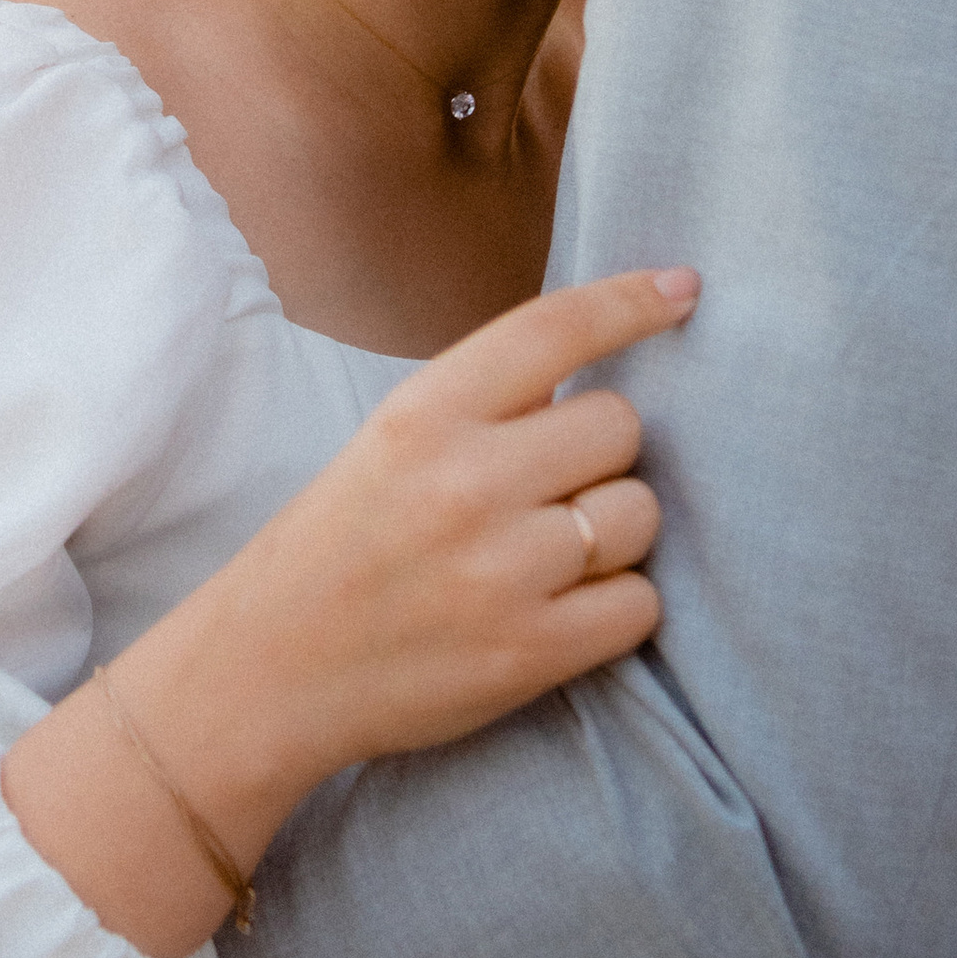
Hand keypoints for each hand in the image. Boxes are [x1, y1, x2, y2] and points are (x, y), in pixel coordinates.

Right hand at [1, 265, 695, 957]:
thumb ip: (486, 405)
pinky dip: (618, 606)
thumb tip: (601, 375)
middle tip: (550, 491)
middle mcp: (466, 481)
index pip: (554, 329)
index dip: (630, 303)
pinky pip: (640, 604)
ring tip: (553, 555)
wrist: (271, 669)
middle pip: (619, 427)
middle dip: (601, 455)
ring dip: (616, 532)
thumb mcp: (391, 442)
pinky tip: (565, 609)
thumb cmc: (342, 544)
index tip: (685, 288)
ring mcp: (501, 570)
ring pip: (641, 513)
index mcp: (424, 413)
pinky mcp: (530, 652)